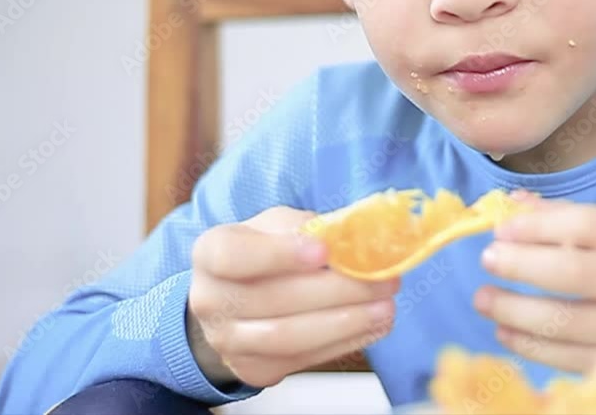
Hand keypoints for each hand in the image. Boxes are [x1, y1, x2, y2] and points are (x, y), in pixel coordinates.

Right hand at [188, 206, 399, 387]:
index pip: (234, 256)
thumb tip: (354, 234)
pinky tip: (373, 326)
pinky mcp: (253, 368)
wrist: (233, 301)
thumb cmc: (261, 254)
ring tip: (385, 307)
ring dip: (345, 322)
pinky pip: (302, 359)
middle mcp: (211, 299)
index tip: (324, 251)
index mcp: (210, 253)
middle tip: (383, 279)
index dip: (279, 254)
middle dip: (337, 290)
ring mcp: (228, 340)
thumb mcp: (276, 226)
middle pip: (274, 299)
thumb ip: (306, 227)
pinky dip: (344, 342)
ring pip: (289, 336)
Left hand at [473, 195, 595, 373]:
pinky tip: (507, 332)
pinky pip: (571, 360)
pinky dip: (532, 347)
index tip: (501, 230)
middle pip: (575, 274)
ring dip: (515, 311)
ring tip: (484, 299)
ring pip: (568, 323)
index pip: (586, 226)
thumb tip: (511, 205)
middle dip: (521, 266)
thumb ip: (570, 218)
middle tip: (486, 261)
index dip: (536, 226)